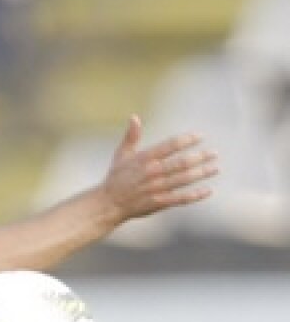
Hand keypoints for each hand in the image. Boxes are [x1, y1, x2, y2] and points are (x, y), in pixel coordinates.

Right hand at [101, 114, 217, 221]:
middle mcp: (152, 173)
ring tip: (215, 167)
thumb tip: (134, 117)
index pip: (170, 145)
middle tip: (214, 153)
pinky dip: (195, 195)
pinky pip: (180, 198)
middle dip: (200, 157)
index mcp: (144, 159)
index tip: (200, 136)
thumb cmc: (115, 178)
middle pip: (182, 163)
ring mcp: (156, 189)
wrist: (107, 205)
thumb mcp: (121, 155)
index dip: (187, 140)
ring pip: (184, 180)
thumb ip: (131, 136)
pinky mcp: (158, 203)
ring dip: (202, 173)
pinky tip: (208, 190)